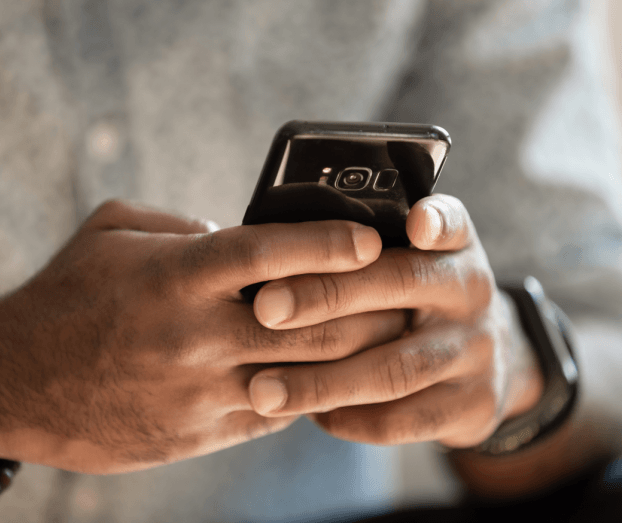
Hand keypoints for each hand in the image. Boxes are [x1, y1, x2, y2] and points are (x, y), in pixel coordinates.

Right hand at [0, 200, 405, 473]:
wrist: (14, 383)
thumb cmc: (66, 295)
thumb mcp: (113, 233)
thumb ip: (181, 226)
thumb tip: (238, 235)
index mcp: (173, 276)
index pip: (269, 252)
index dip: (328, 242)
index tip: (371, 237)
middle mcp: (192, 335)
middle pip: (306, 321)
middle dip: (365, 305)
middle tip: (400, 290)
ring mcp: (198, 390)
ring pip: (301, 375)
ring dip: (352, 356)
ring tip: (385, 336)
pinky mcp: (199, 432)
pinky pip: (273, 412)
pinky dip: (309, 390)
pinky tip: (331, 375)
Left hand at [248, 194, 543, 447]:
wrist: (485, 364)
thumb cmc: (417, 301)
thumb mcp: (412, 262)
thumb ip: (362, 250)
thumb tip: (274, 246)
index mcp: (452, 248)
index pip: (449, 223)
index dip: (434, 221)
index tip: (413, 223)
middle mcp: (470, 292)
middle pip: (400, 285)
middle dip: (326, 295)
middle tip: (265, 308)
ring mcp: (475, 352)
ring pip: (394, 368)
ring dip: (321, 381)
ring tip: (263, 389)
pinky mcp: (471, 406)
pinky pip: (401, 420)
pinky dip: (348, 419)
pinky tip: (308, 414)